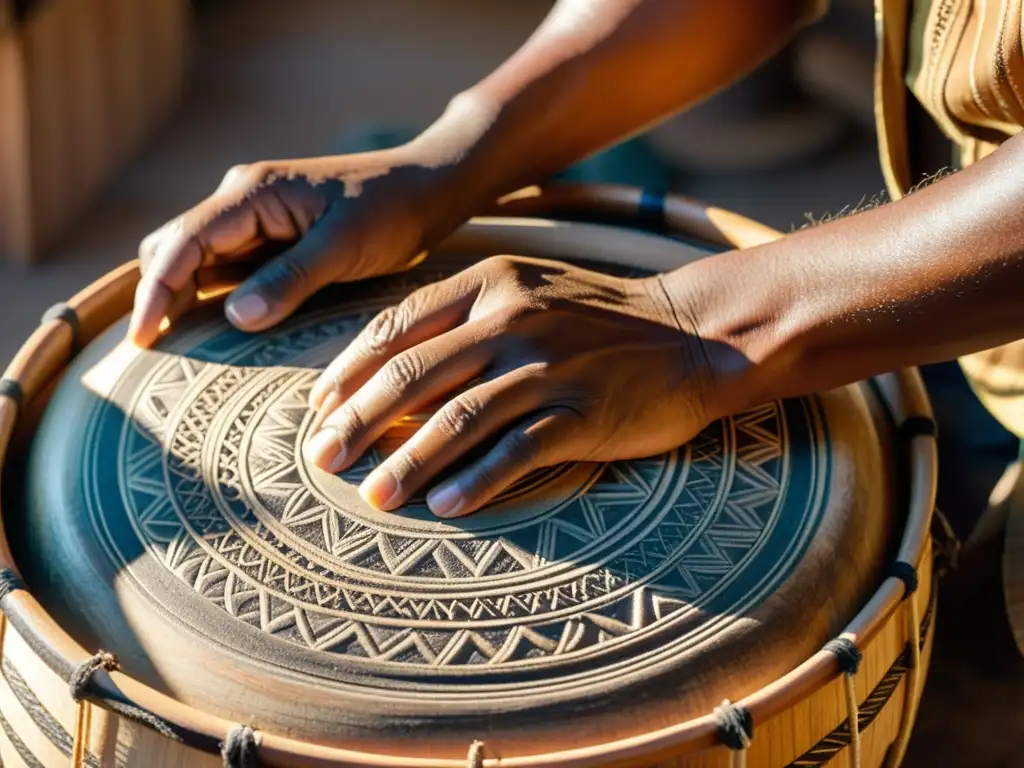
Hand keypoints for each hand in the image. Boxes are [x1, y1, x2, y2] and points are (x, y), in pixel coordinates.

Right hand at [128, 146, 464, 346]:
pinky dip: (213, 298)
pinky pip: (228, 269)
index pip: (181, 243)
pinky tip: (216, 331)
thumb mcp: (345, 246)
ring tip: (175, 350)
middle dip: (159, 295)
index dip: (156, 292)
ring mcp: (255, 219)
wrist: (427, 191)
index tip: (143, 339)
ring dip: (182, 298)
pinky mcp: (272, 238)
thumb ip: (290, 278)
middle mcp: (242, 200)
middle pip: (174, 248)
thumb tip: (234, 317)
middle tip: (156, 352)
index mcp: (252, 192)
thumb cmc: (392, 212)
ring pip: (196, 260)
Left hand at [303, 255, 723, 518]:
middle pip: (416, 375)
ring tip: (373, 496)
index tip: (317, 410)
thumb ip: (459, 321)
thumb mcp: (524, 293)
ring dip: (409, 462)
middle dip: (358, 421)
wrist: (691, 334)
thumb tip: (386, 378)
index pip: (397, 327)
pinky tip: (444, 508)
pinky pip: (519, 450)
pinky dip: (477, 481)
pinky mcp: (585, 412)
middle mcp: (513, 320)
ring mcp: (550, 367)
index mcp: (488, 285)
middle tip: (321, 459)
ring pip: (460, 418)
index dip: (348, 371)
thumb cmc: (592, 319)